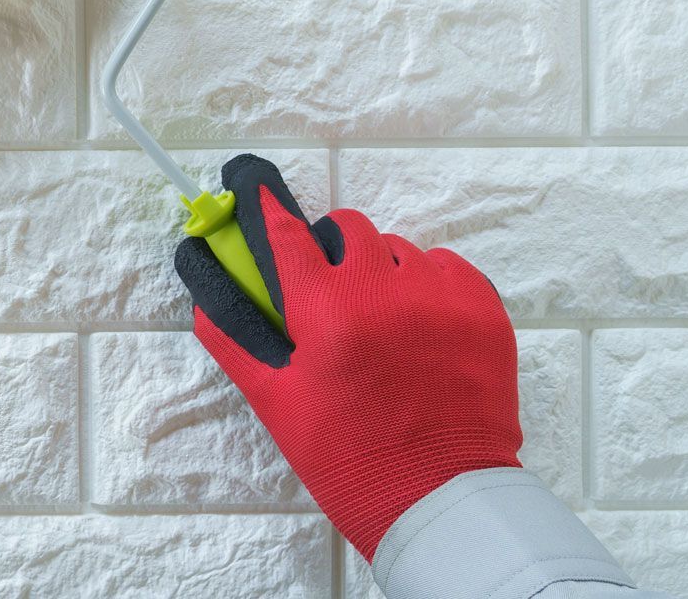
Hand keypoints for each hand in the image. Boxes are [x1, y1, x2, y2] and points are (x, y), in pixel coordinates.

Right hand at [173, 154, 522, 560]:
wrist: (439, 501)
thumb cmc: (349, 459)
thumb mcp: (277, 404)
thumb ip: (235, 342)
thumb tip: (203, 293)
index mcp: (327, 315)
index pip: (286, 237)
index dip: (265, 208)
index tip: (253, 186)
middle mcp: (385, 292)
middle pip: (347, 229)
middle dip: (330, 248)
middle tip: (329, 288)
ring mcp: (440, 298)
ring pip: (399, 249)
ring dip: (380, 270)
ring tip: (380, 319)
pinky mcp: (484, 311)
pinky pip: (448, 268)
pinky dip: (429, 285)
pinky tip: (420, 325)